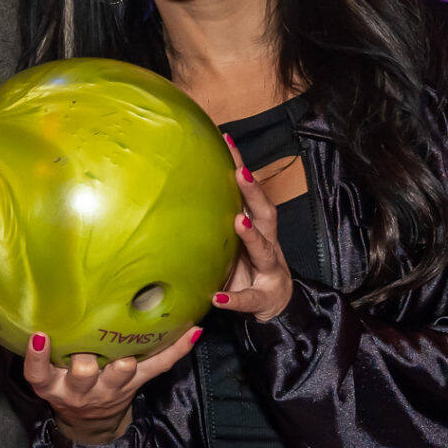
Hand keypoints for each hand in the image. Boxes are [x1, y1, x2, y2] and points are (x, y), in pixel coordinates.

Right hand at [21, 324, 201, 446]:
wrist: (89, 421)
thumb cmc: (65, 386)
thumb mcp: (47, 376)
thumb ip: (44, 354)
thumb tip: (40, 310)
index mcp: (53, 385)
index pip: (38, 373)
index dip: (37, 357)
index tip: (40, 335)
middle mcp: (80, 389)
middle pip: (83, 374)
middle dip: (86, 360)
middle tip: (88, 347)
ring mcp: (110, 389)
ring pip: (120, 373)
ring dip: (124, 361)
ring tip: (128, 350)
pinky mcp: (136, 385)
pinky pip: (158, 367)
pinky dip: (176, 350)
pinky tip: (192, 332)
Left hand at [215, 133, 294, 322]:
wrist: (274, 307)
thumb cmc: (247, 269)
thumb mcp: (231, 245)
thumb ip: (213, 224)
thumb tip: (173, 196)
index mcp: (258, 229)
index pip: (250, 194)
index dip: (242, 167)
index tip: (227, 140)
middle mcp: (268, 244)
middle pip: (266, 213)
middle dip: (255, 192)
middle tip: (240, 173)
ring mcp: (269, 270)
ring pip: (265, 250)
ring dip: (252, 237)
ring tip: (238, 223)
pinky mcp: (263, 298)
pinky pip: (249, 298)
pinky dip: (235, 298)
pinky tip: (218, 298)